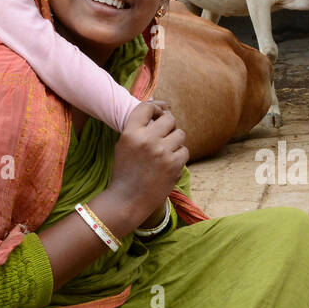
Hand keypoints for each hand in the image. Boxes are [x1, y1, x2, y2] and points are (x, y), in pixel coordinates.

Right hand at [108, 100, 187, 220]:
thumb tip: (160, 109)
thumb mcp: (124, 145)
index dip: (156, 107)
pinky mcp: (174, 165)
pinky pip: (185, 151)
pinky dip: (179, 156)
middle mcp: (147, 140)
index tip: (159, 112)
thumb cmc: (125, 172)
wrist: (127, 200)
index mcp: (131, 133)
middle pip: (169, 119)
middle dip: (169, 126)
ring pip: (180, 134)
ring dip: (175, 141)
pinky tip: (169, 164)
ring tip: (166, 152)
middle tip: (165, 135)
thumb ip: (139, 128)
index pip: (147, 107)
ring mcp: (162, 152)